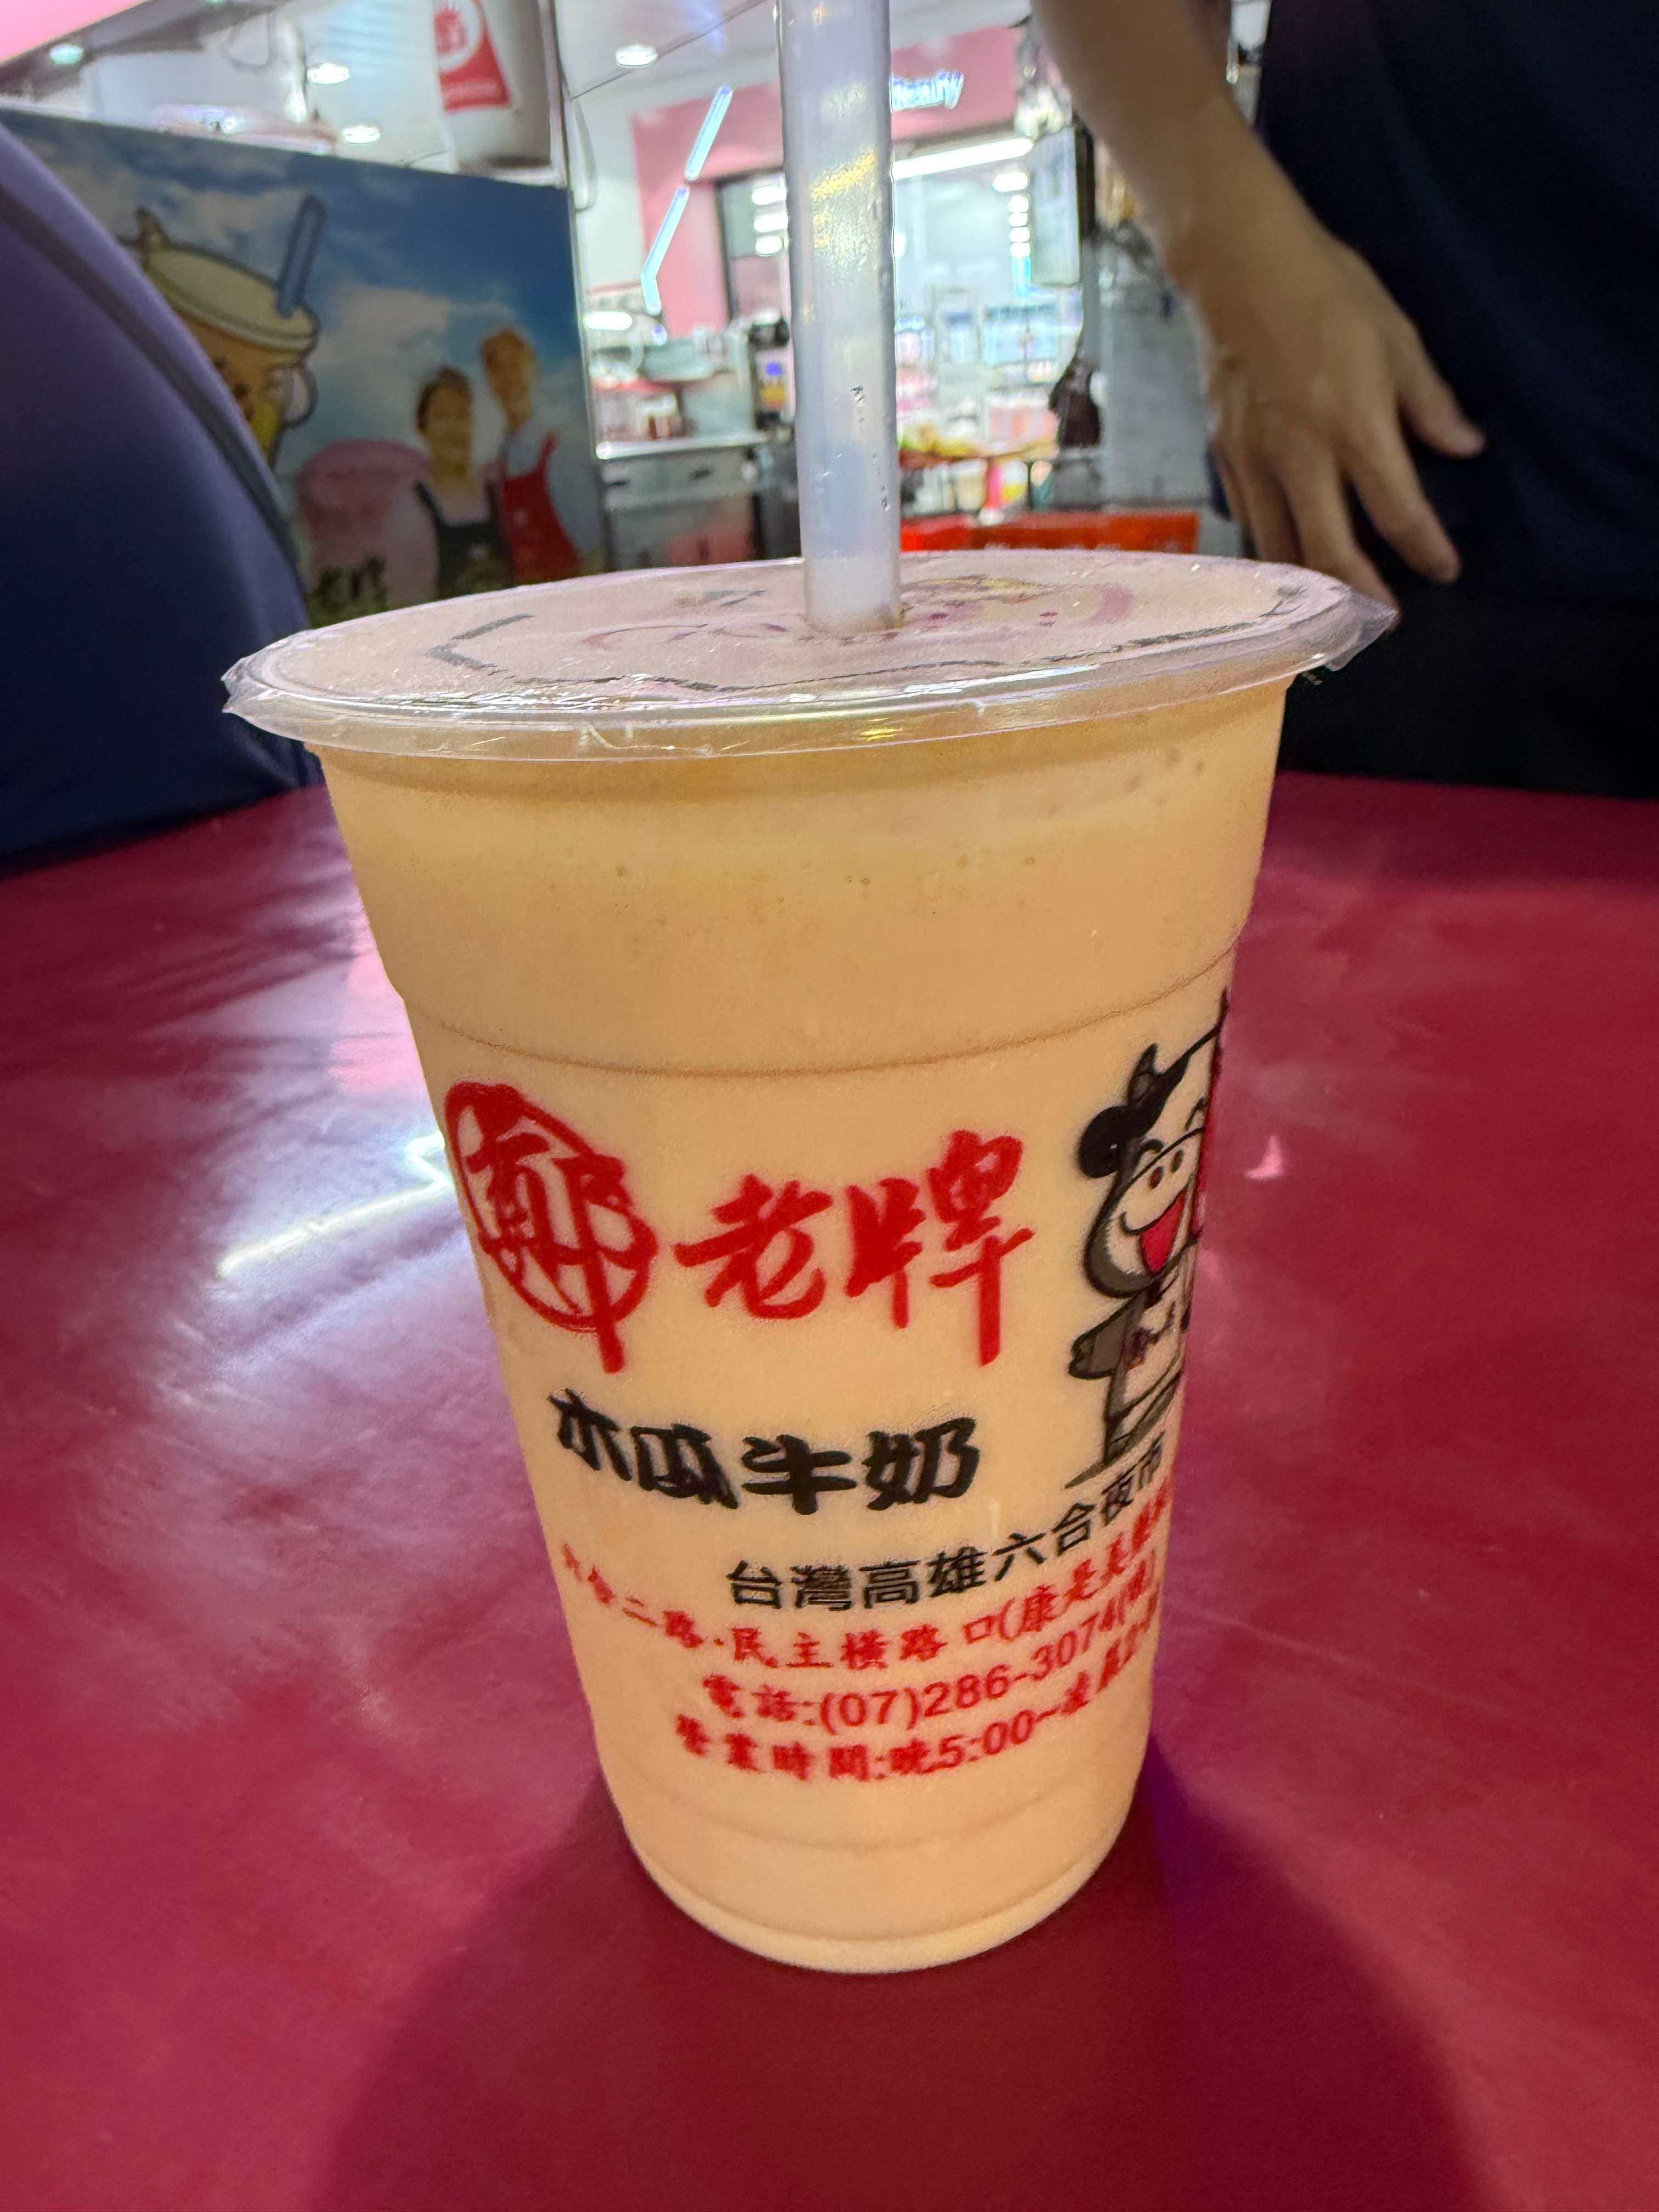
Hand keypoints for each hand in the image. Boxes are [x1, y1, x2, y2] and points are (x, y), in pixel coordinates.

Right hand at [1183, 191, 1483, 604]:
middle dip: (1360, 596)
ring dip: (1309, 585)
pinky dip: (1271, 546)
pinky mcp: (1224, 453)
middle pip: (1328, 551)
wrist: (1237, 265)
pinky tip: (1287, 555)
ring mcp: (1255, 458)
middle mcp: (1301, 454)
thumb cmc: (1325, 290)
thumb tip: (1465, 447)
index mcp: (1353, 423)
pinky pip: (1249, 517)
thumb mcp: (1395, 336)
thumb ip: (1429, 400)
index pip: (1397, 509)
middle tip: (1381, 619)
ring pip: (1278, 547)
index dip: (1426, 550)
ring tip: (1333, 604)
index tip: (1445, 569)